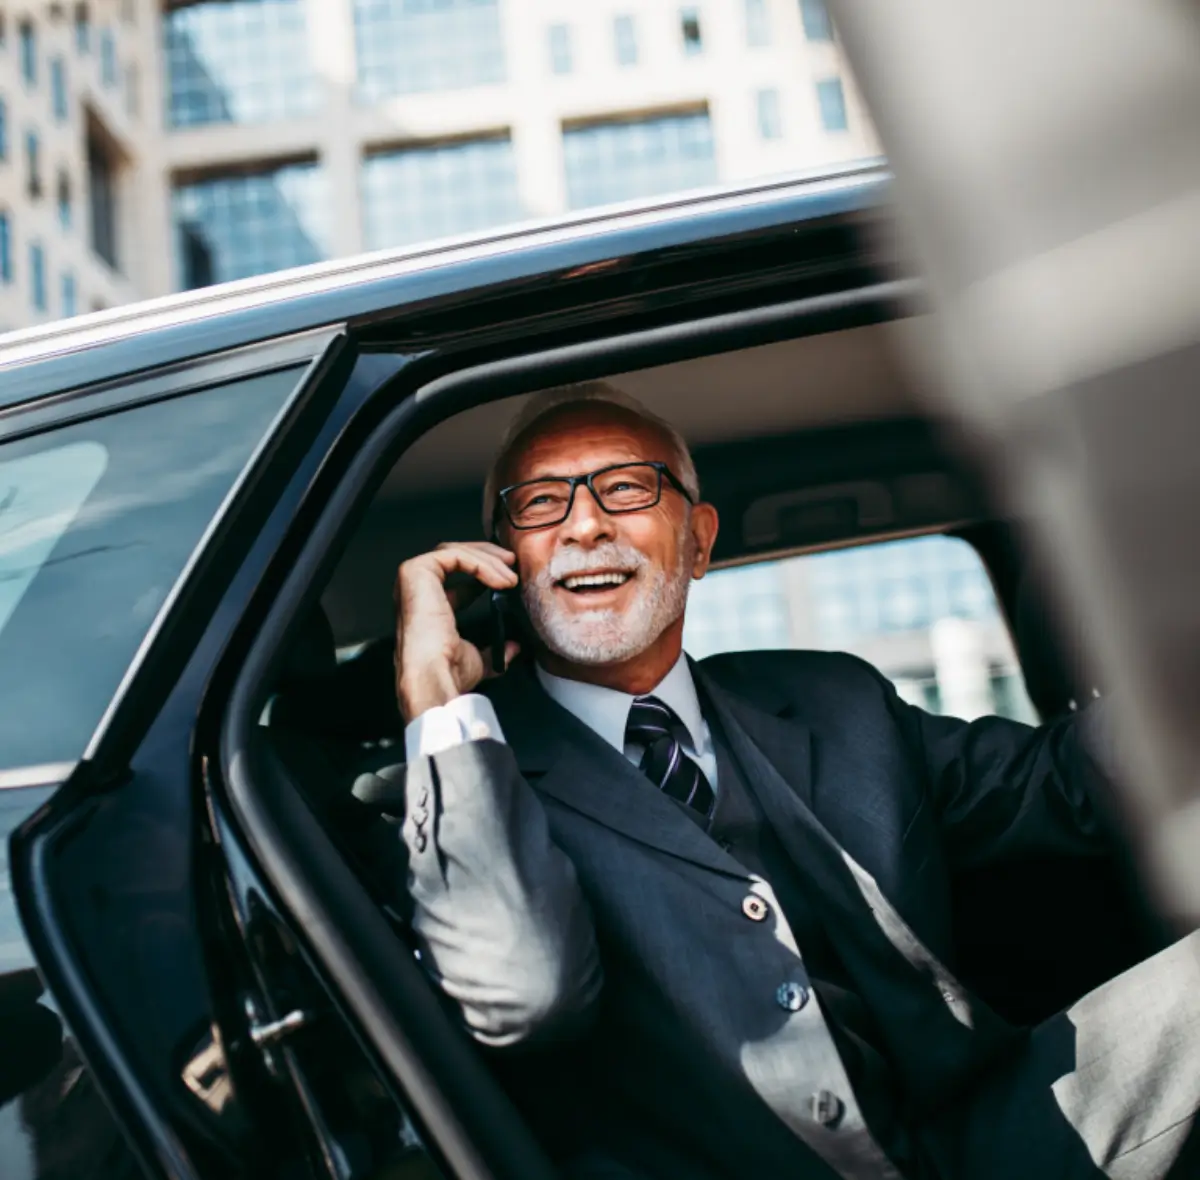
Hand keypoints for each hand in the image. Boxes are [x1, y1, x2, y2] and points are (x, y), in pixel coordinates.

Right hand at [394, 541, 520, 721]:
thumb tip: (512, 648)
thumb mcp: (477, 660)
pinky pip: (455, 556)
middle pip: (455, 556)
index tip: (509, 578)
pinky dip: (481, 564)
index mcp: (427, 606)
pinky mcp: (416, 571)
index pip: (455, 576)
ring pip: (455, 552)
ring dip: (489, 560)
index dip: (484, 572)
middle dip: (487, 557)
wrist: (434, 675)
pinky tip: (500, 580)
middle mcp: (416, 589)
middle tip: (512, 563)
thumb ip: (493, 651)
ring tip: (512, 576)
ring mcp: (413, 578)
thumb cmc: (447, 671)